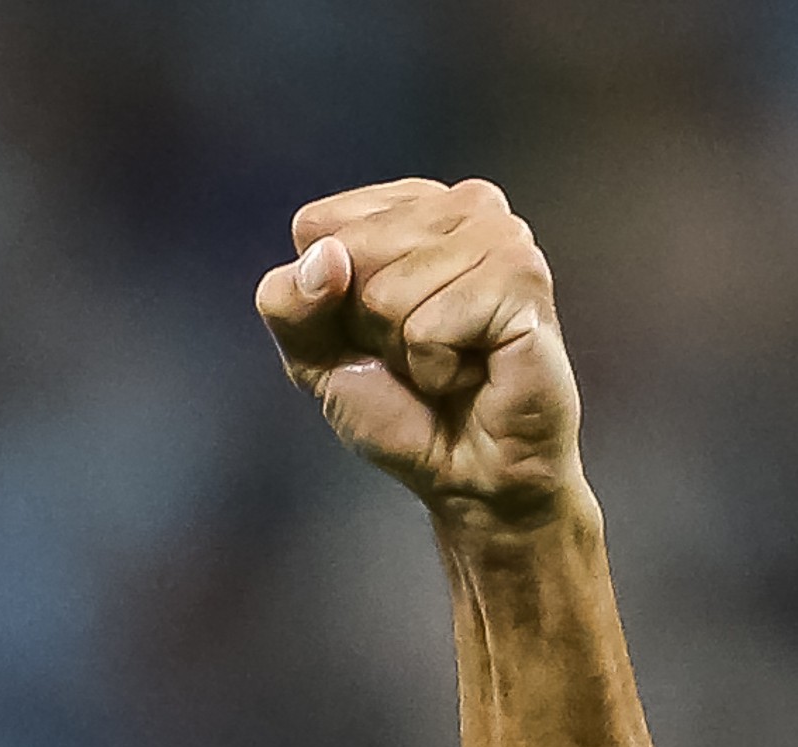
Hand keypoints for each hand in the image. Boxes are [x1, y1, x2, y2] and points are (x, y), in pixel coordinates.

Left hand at [257, 178, 584, 532]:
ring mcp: (502, 236)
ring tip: (444, 360)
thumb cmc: (400, 406)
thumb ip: (289, 302)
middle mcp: (463, 206)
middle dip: (366, 323)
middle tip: (413, 351)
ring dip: (403, 346)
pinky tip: (470, 370)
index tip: (370, 330)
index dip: (324, 297)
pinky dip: (435, 365)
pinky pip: (430, 324)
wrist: (469, 473)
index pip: (316, 226)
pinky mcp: (525, 279)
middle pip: (351, 252)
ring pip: (389, 289)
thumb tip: (325, 259)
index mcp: (409, 207)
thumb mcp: (314, 354)